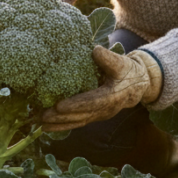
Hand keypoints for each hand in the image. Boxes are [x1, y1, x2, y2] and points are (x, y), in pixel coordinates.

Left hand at [41, 46, 162, 131]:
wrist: (137, 85)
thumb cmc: (128, 71)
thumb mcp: (122, 62)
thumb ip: (109, 58)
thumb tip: (95, 51)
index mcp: (112, 96)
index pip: (92, 102)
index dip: (76, 104)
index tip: (59, 106)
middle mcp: (105, 109)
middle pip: (82, 116)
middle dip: (61, 117)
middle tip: (43, 116)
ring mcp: (99, 114)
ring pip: (78, 122)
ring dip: (59, 124)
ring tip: (40, 124)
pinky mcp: (94, 115)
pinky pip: (78, 122)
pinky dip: (63, 125)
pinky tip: (48, 126)